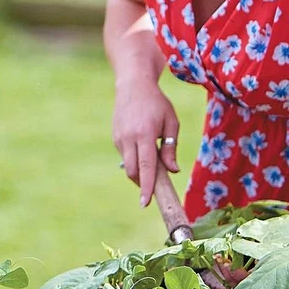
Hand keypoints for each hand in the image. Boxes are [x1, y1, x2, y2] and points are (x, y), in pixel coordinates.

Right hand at [112, 83, 179, 206]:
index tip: (146, 202)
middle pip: (133, 171)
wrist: (133, 85)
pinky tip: (142, 146)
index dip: (147, 186)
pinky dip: (135, 159)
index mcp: (145, 134)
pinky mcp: (115, 138)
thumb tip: (173, 171)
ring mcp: (119, 138)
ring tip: (152, 158)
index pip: (146, 166)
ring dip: (140, 170)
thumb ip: (171, 148)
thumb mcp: (171, 122)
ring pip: (128, 165)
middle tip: (154, 186)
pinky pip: (125, 156)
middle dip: (142, 183)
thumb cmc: (157, 103)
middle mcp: (129, 138)